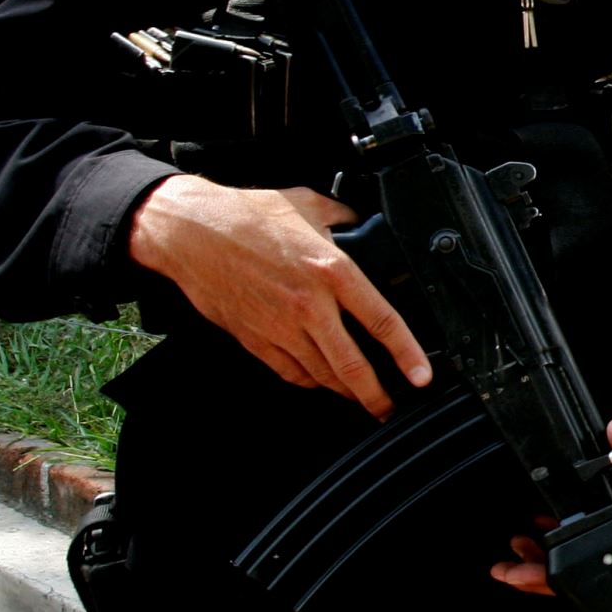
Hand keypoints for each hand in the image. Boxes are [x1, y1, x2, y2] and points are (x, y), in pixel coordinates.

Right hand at [128, 177, 430, 419]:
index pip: (381, 321)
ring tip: (362, 398)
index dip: (407, 353)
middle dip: (376, 394)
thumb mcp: (307, 204)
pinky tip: (321, 382)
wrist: (190, 233)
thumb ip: (343, 217)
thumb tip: (362, 221)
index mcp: (331, 271)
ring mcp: (280, 327)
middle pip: (352, 365)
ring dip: (345, 391)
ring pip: (321, 374)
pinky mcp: (255, 338)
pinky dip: (310, 380)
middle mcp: (309, 305)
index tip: (421, 375)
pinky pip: (290, 371)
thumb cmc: (246, 216)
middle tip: (391, 407)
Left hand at [490, 418, 611, 595]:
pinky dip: (571, 535)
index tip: (514, 572)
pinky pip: (596, 540)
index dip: (547, 577)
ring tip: (522, 543)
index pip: (586, 571)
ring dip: (552, 553)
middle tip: (504, 563)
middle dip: (537, 570)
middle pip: (579, 573)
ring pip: (586, 558)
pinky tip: (554, 523)